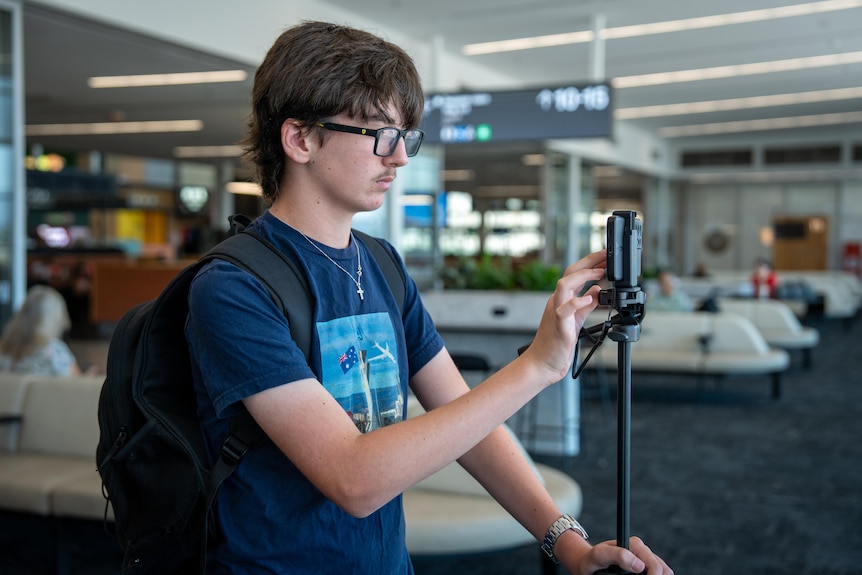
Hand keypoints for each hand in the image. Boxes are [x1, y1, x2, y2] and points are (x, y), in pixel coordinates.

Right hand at [522, 250, 605, 383]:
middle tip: (605, 255)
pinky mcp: (559, 325)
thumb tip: (597, 291)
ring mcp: (556, 312)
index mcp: (562, 299)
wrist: (541, 363)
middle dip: (589, 262)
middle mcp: (557, 301)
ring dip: (583, 276)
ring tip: (599, 273)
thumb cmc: (556, 343)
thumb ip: (586, 305)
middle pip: (570, 273)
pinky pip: (565, 309)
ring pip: (564, 285)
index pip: (575, 274)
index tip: (605, 257)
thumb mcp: (576, 320)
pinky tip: (590, 298)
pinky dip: (577, 302)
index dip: (590, 263)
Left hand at [560, 536, 672, 574]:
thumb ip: (617, 555)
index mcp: (635, 545)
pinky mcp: (644, 567)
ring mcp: (645, 560)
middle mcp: (642, 551)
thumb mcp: (599, 555)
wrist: (587, 563)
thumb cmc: (591, 559)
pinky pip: (658, 574)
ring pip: (663, 572)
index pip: (655, 564)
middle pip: (663, 570)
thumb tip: (639, 565)